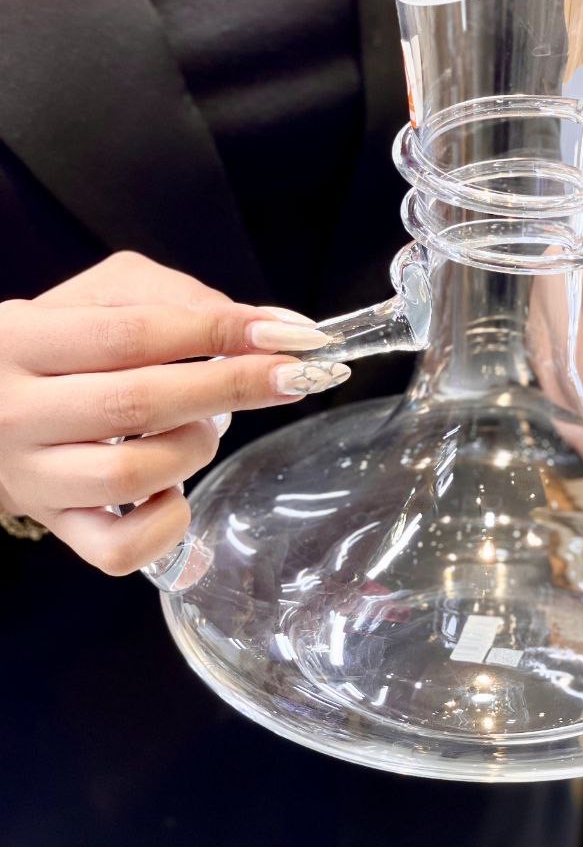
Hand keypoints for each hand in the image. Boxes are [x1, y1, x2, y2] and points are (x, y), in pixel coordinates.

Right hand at [0, 252, 348, 574]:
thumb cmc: (61, 347)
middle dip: (232, 387)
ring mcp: (35, 477)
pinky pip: (119, 549)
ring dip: (193, 448)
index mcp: (21, 339)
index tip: (285, 334)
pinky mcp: (58, 527)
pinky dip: (168, 525)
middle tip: (291, 377)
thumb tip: (277, 325)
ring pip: (130, 476)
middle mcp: (17, 412)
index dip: (217, 332)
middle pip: (138, 403)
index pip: (132, 334)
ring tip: (203, 428)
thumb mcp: (101, 297)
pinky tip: (178, 494)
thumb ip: (182, 299)